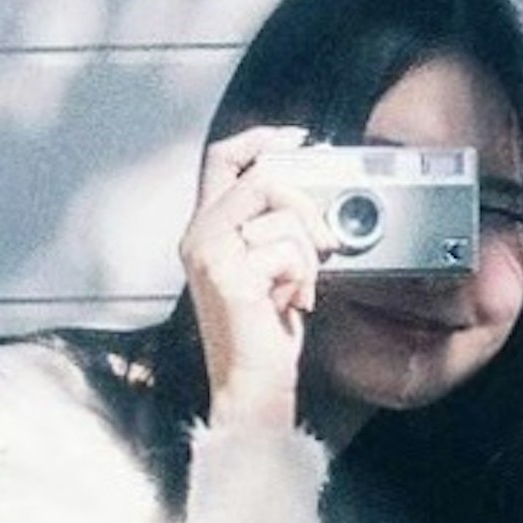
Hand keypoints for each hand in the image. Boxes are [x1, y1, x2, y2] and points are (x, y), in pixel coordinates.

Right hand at [181, 126, 325, 427]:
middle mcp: (199, 237)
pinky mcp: (229, 277)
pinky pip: (286, 253)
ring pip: (280, 218)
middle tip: (322, 241)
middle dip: (305, 205)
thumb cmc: (263, 330)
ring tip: (294, 288)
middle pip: (261, 177)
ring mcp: (209, 256)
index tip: (296, 138)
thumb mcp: (270, 266)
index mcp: (206, 229)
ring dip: (305, 256)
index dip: (260, 138)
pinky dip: (301, 280)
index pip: (222, 158)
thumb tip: (309, 194)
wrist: (252, 384)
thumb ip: (275, 227)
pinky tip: (289, 304)